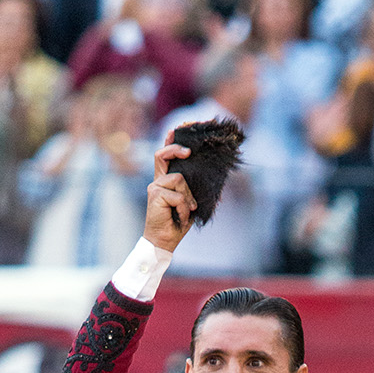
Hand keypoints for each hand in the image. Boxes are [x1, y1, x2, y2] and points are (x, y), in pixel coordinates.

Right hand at [143, 135, 195, 251]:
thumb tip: (218, 189)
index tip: (176, 130)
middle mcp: (158, 181)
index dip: (170, 142)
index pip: (165, 156)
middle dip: (176, 149)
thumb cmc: (177, 224)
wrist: (164, 242)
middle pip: (163, 155)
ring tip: (187, 210)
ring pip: (179, 179)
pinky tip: (180, 217)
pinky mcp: (155, 195)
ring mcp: (155, 187)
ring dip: (187, 196)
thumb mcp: (190, 205)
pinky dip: (183, 207)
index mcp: (165, 181)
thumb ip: (196, 193)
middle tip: (189, 152)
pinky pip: (177, 195)